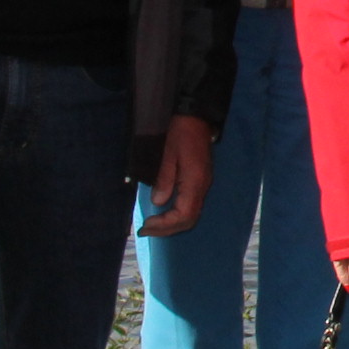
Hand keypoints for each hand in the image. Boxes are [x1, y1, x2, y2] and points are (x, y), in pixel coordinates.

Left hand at [140, 114, 213, 237]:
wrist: (197, 118)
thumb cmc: (181, 133)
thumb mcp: (168, 154)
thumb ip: (164, 179)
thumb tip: (157, 202)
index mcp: (195, 182)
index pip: (183, 215)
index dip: (165, 224)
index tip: (146, 224)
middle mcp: (202, 187)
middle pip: (189, 220)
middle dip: (167, 229)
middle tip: (145, 230)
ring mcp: (203, 185)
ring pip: (191, 216)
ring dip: (172, 225)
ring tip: (152, 226)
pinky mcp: (200, 182)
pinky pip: (191, 207)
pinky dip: (176, 216)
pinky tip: (164, 214)